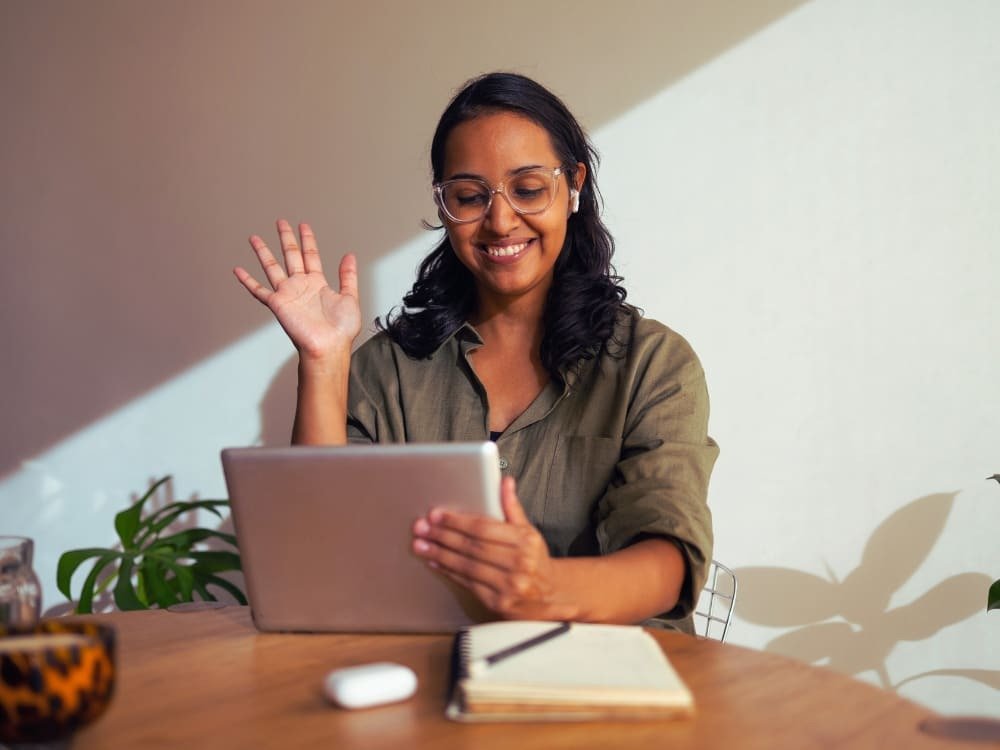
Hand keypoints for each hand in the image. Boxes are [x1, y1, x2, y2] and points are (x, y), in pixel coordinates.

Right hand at [234, 219, 360, 361]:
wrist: (329, 346)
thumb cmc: (341, 329)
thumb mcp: (350, 297)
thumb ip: (347, 276)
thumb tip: (349, 255)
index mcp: (318, 284)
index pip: (310, 255)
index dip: (307, 240)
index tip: (303, 225)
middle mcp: (301, 286)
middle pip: (290, 255)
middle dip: (286, 238)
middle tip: (280, 222)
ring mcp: (288, 294)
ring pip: (272, 267)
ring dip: (263, 252)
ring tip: (255, 238)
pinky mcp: (277, 304)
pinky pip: (258, 290)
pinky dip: (247, 281)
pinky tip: (238, 270)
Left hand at [411, 477, 577, 619]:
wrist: (550, 596)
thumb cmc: (535, 560)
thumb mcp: (528, 531)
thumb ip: (512, 507)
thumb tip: (505, 482)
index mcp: (525, 541)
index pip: (484, 528)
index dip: (457, 521)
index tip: (437, 515)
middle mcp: (519, 563)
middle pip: (472, 547)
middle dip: (443, 536)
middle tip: (421, 528)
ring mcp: (509, 585)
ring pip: (466, 566)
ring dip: (440, 554)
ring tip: (421, 544)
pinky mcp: (499, 603)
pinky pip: (468, 584)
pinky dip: (449, 572)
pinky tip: (435, 562)